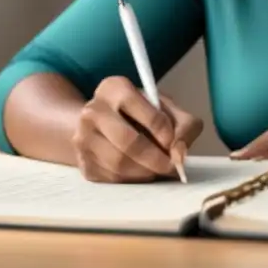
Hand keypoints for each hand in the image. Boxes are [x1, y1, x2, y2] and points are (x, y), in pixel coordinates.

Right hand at [72, 76, 203, 182]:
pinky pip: (112, 178)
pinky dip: (133, 179)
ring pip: (119, 163)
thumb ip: (184, 125)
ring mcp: (83, 138)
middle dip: (155, 158)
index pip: (145, 112)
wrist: (103, 126)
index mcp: (114, 88)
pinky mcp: (83, 163)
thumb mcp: (166, 109)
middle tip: (171, 166)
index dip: (165, 132)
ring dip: (145, 171)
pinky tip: (141, 171)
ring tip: (158, 169)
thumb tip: (179, 154)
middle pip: (128, 141)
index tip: (174, 143)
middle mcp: (93, 111)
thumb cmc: (140, 114)